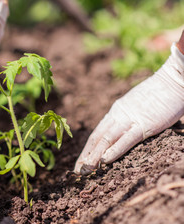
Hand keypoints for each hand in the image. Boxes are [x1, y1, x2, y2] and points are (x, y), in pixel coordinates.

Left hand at [74, 43, 183, 174]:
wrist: (173, 80)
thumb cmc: (160, 93)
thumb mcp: (137, 105)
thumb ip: (129, 116)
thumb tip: (125, 127)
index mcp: (116, 111)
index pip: (97, 133)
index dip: (87, 148)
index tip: (80, 161)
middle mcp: (118, 115)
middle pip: (97, 138)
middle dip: (86, 155)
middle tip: (77, 171)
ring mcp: (130, 119)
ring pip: (107, 140)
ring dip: (95, 155)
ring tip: (86, 169)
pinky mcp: (144, 124)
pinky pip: (126, 140)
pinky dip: (114, 150)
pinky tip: (104, 161)